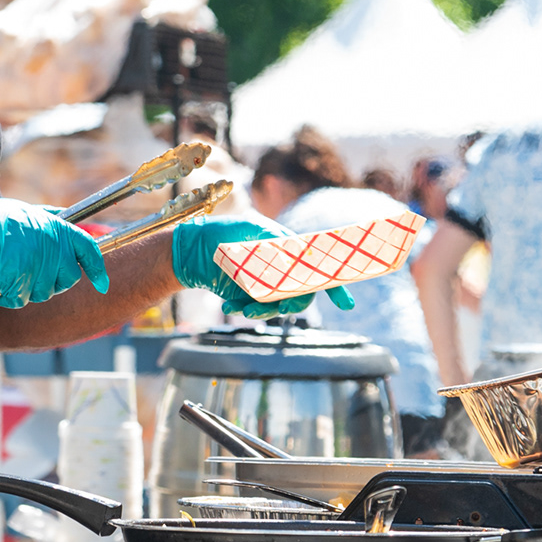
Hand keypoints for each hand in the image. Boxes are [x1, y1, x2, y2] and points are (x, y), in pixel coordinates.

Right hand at [0, 199, 108, 309]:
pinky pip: (21, 300)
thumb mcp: (23, 210)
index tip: (103, 283)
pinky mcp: (18, 281)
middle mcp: (50, 246)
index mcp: (54, 227)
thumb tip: (69, 222)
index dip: (97, 269)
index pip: (88, 249)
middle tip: (32, 273)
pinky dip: (9, 296)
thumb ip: (49, 219)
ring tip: (8, 270)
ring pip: (44, 292)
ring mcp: (35, 265)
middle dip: (55, 281)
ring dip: (28, 289)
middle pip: (68, 278)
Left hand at [171, 218, 355, 318]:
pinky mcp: (247, 297)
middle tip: (281, 309)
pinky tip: (226, 306)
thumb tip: (290, 267)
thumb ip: (275, 245)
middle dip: (293, 305)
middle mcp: (281, 270)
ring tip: (240, 309)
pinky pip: (253, 310)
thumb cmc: (227, 231)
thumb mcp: (253, 229)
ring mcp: (264, 285)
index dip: (335, 287)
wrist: (194, 250)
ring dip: (262, 311)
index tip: (347, 304)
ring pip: (275, 307)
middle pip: (300, 295)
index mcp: (289, 251)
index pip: (318, 269)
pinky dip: (241, 310)